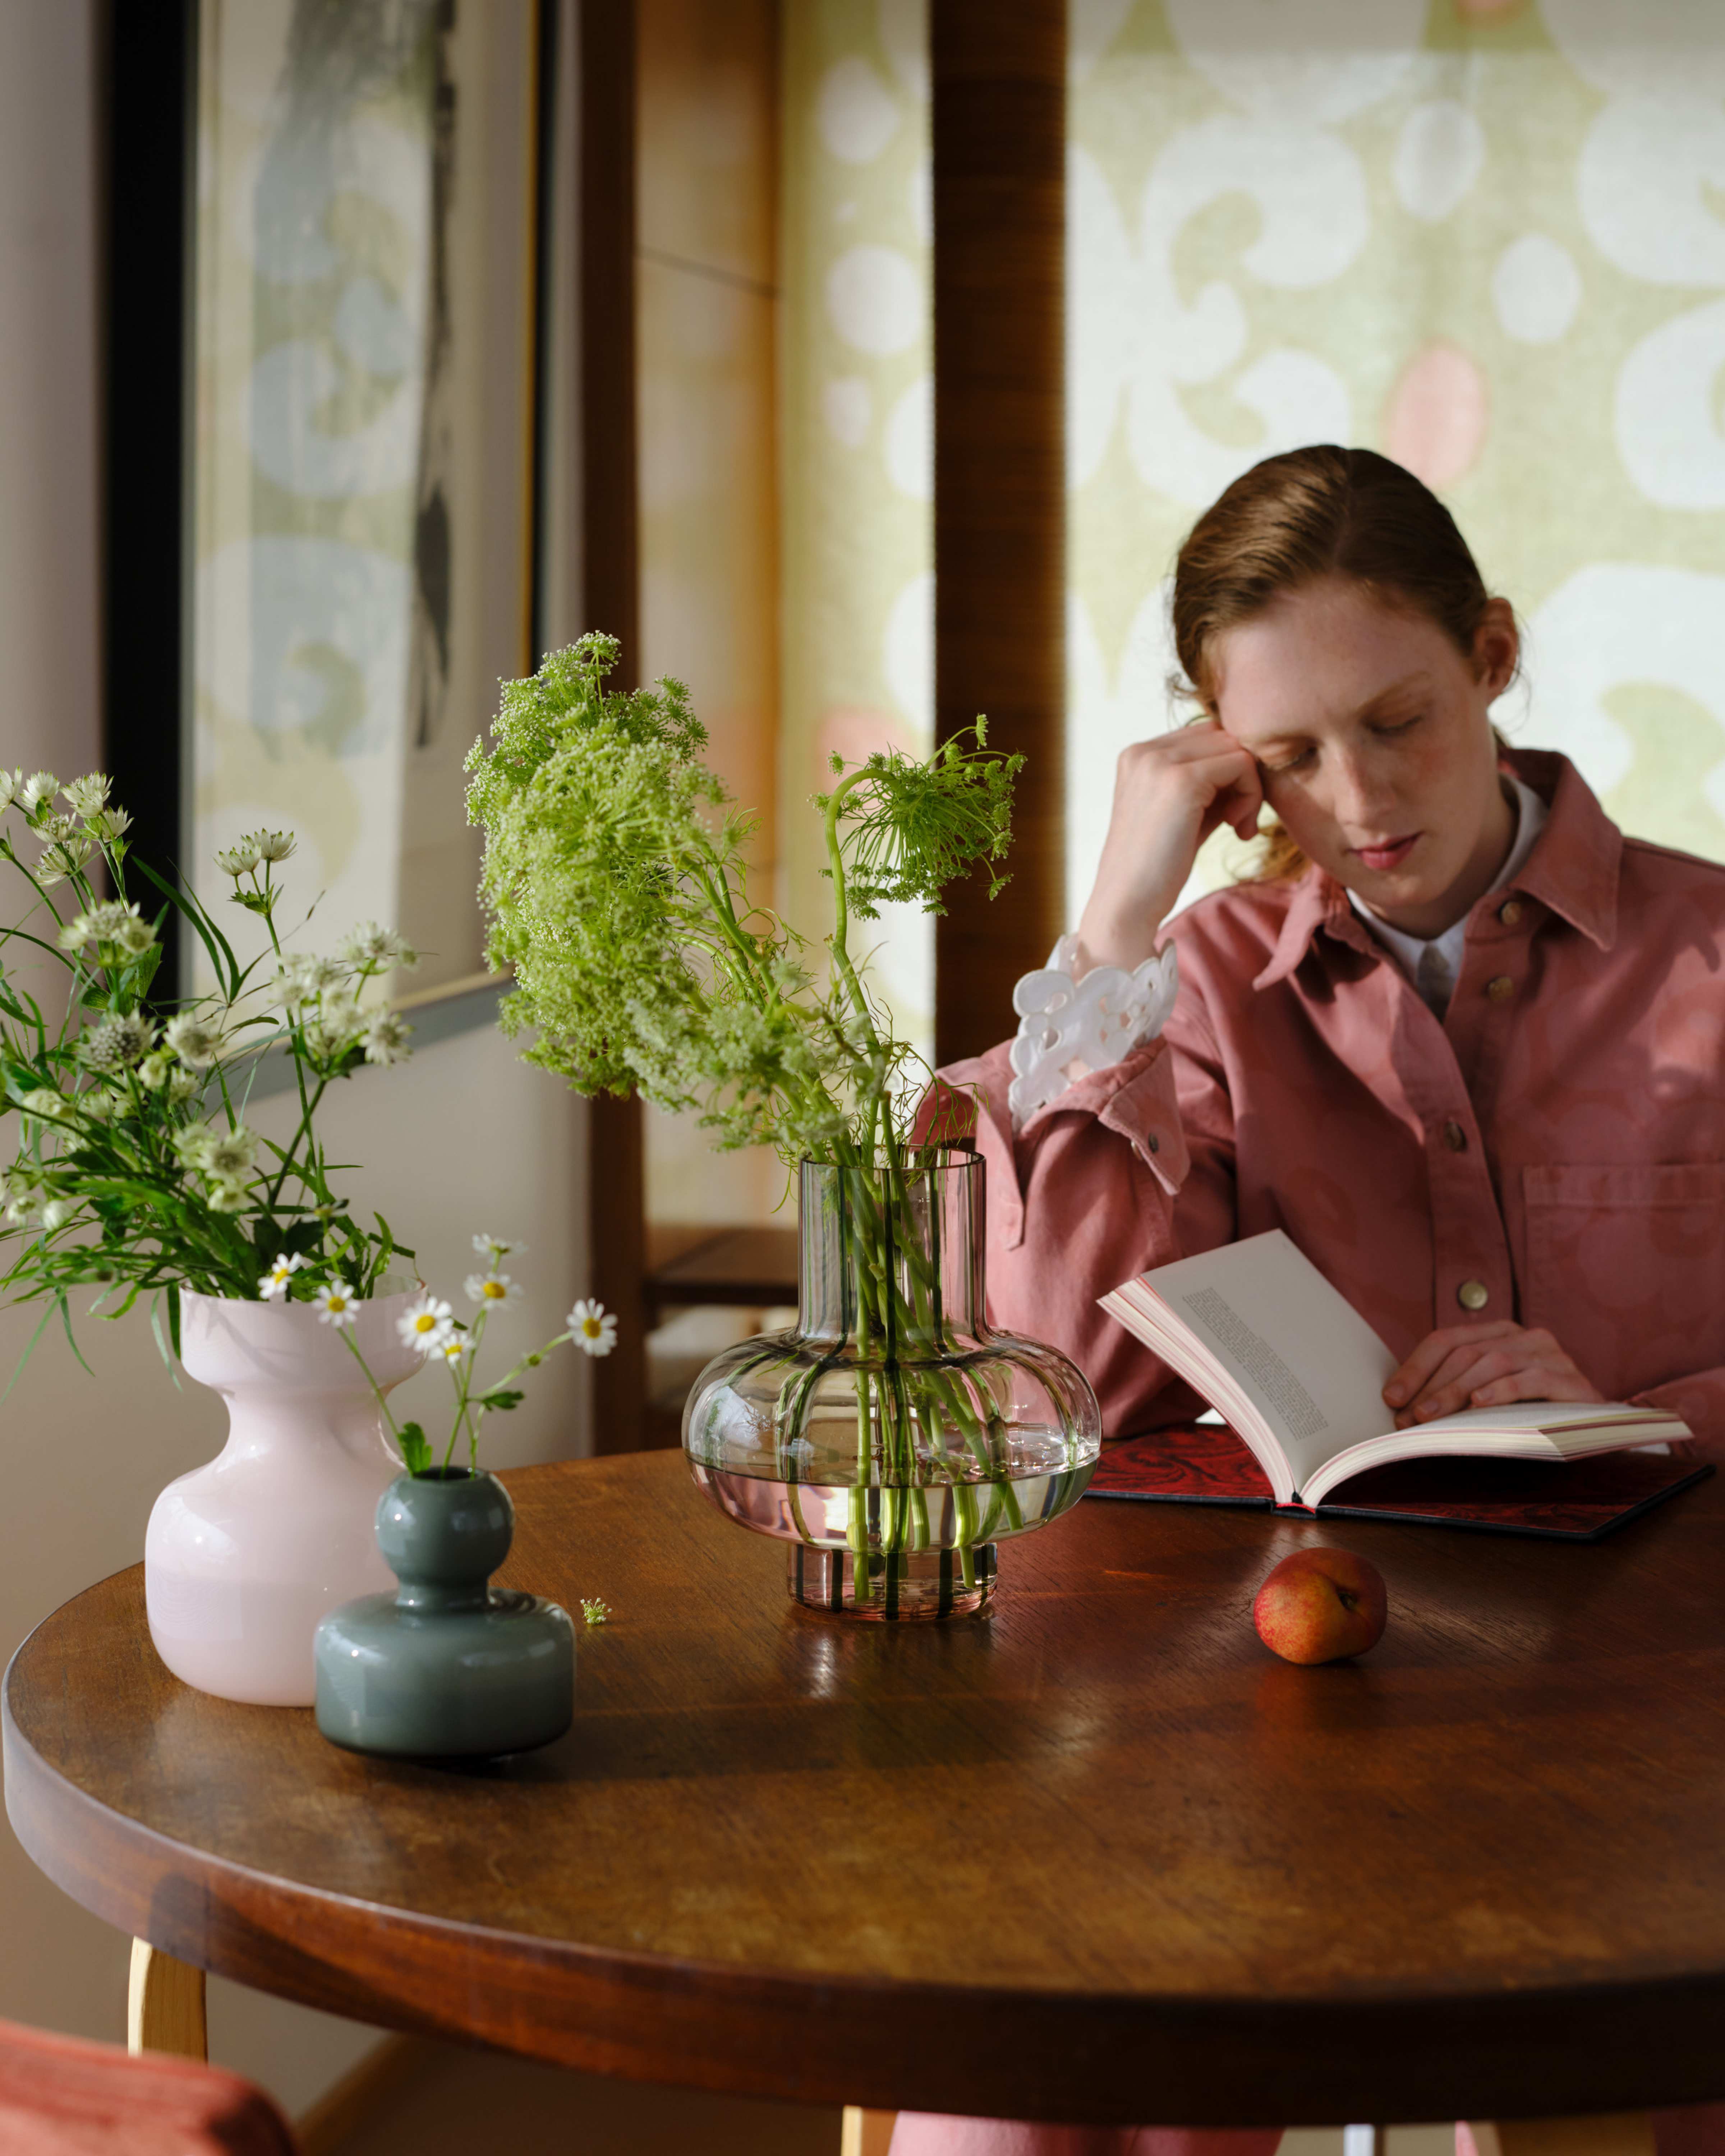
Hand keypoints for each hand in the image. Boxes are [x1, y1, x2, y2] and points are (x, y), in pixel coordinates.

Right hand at [1075, 721, 1263, 972]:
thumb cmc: (1157, 867)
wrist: (1127, 904)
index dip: (1226, 770)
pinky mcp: (1181, 781)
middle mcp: (1144, 751)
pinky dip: (1251, 796)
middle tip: (1237, 821)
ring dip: (1250, 787)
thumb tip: (1249, 761)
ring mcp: (1160, 763)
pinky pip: (1242, 765)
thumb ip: (1205, 782)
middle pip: (1222, 736)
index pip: (1204, 736)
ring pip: (1236, 748)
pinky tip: (1238, 829)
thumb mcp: (1181, 812)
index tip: (1227, 812)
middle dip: (1242, 776)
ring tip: (1237, 826)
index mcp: (1137, 755)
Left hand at [1382, 1322, 1604, 1428]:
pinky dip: (1502, 1390)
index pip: (1446, 1340)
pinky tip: (1478, 1405)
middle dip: (1430, 1386)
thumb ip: (1453, 1389)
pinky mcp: (1571, 1378)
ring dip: (1456, 1391)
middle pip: (1465, 1352)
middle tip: (1406, 1417)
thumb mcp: (1485, 1396)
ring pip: (1493, 1362)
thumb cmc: (1529, 1413)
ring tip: (1430, 1416)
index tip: (1390, 1397)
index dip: (1414, 1367)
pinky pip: (1531, 1378)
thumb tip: (1399, 1405)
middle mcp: (1523, 1336)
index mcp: (1498, 1333)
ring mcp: (1550, 1353)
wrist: (1592, 1429)